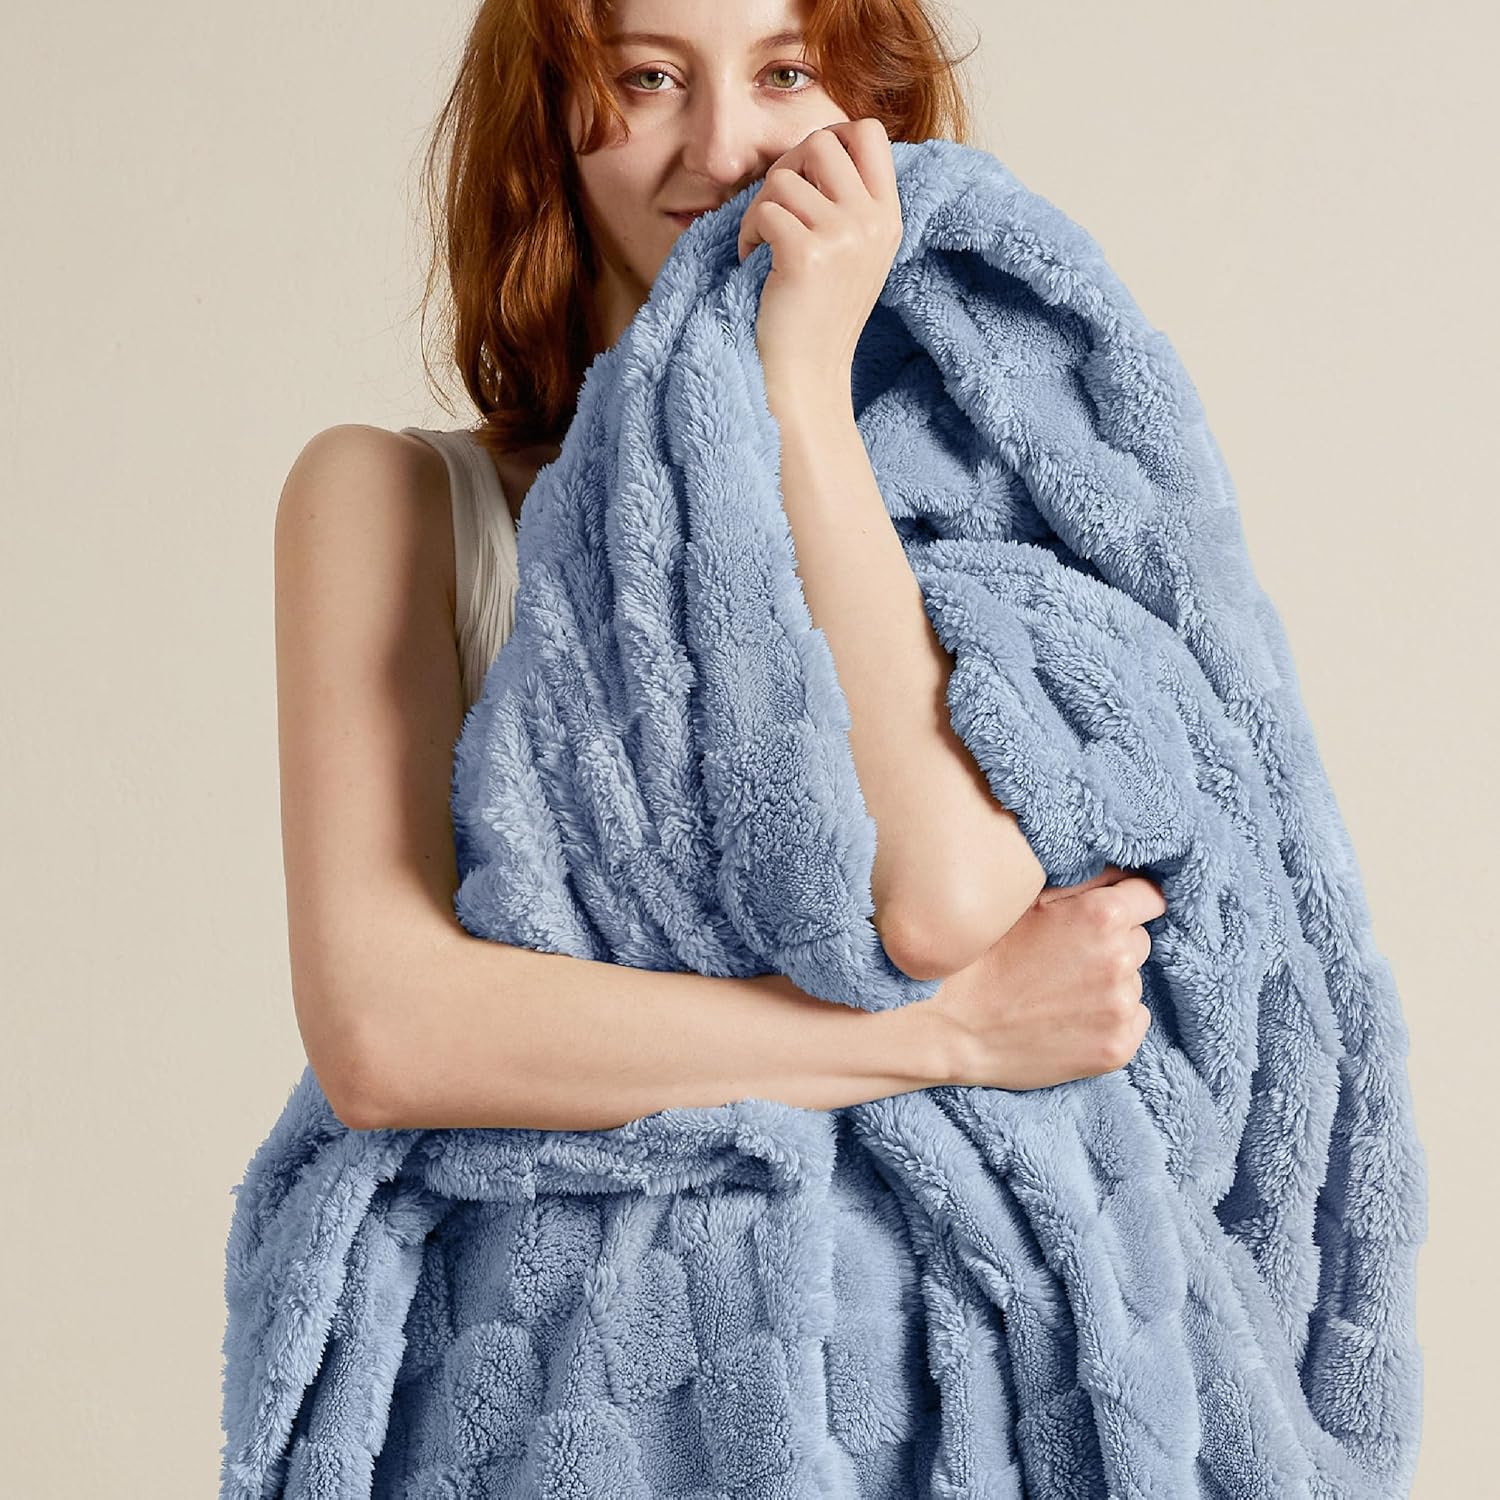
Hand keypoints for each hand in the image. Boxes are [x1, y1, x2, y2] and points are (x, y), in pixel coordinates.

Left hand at [736, 118, 902, 403]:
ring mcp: (844, 237)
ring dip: (760, 209)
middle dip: (788, 167)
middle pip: (822, 142)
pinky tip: (752, 262)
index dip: (831, 136)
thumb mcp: (854, 252)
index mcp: (888, 216)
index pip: (870, 132)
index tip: (808, 175)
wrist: (807, 376)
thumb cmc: (818, 314)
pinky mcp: (807, 255)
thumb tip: (815, 146)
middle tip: (776, 208)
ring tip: (763, 246)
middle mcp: (873, 222)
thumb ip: (849, 201)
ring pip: (783, 178)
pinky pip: (763, 212)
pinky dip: (747, 235)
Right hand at [924, 865, 1167, 1090]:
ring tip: (1061, 991)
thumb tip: (1122, 871)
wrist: (955, 1026)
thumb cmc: (986, 956)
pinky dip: (1111, 1019)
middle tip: (1067, 957)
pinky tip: (1071, 1018)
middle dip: (1114, 943)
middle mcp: (1120, 959)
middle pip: (1140, 940)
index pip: (1150, 897)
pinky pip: (1134, 1020)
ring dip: (1109, 983)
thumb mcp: (1028, 902)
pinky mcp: (1118, 1047)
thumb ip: (1083, 882)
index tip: (1112, 913)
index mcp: (1102, 916)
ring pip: (1133, 982)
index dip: (1130, 901)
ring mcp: (1120, 1007)